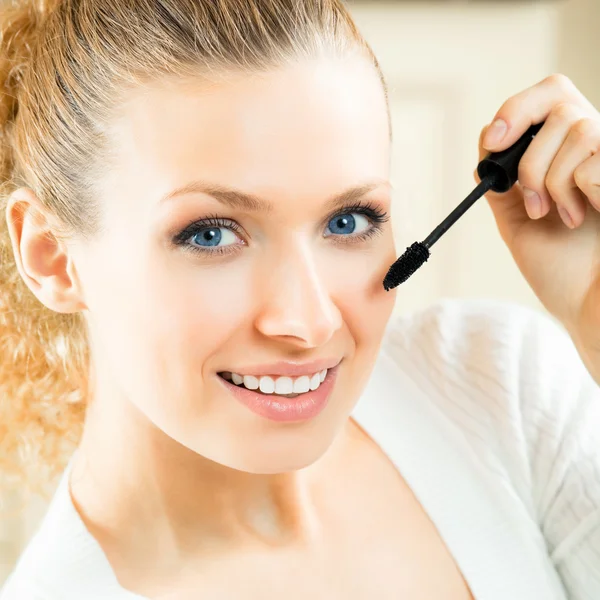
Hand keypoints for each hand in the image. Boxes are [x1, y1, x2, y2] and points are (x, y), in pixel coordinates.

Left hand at [474, 74, 599, 382]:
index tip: (492, 142)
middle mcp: (597, 148)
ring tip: (558, 216)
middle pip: (556, 94)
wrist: (591, 308)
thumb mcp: (521, 222)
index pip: (549, 96)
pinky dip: (571, 191)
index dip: (516, 109)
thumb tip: (486, 150)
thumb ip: (506, 186)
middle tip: (521, 185)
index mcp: (571, 156)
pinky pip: (589, 160)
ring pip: (572, 129)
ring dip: (547, 180)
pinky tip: (581, 217)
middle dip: (526, 139)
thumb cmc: (563, 271)